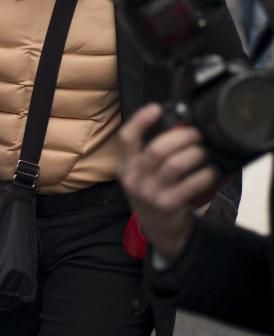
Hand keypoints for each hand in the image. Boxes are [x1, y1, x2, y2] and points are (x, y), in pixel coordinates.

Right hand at [118, 104, 218, 259]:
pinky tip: (210, 172)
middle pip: (156, 149)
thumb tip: (179, 124)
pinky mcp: (167, 205)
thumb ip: (153, 151)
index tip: (157, 108)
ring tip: (203, 153)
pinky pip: (190, 184)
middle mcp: (133, 179)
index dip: (141, 120)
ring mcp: (149, 193)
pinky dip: (205, 175)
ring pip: (174, 165)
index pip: (127, 137)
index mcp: (126, 165)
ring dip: (194, 154)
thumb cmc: (155, 190)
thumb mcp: (144, 172)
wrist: (158, 227)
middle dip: (181, 137)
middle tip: (196, 135)